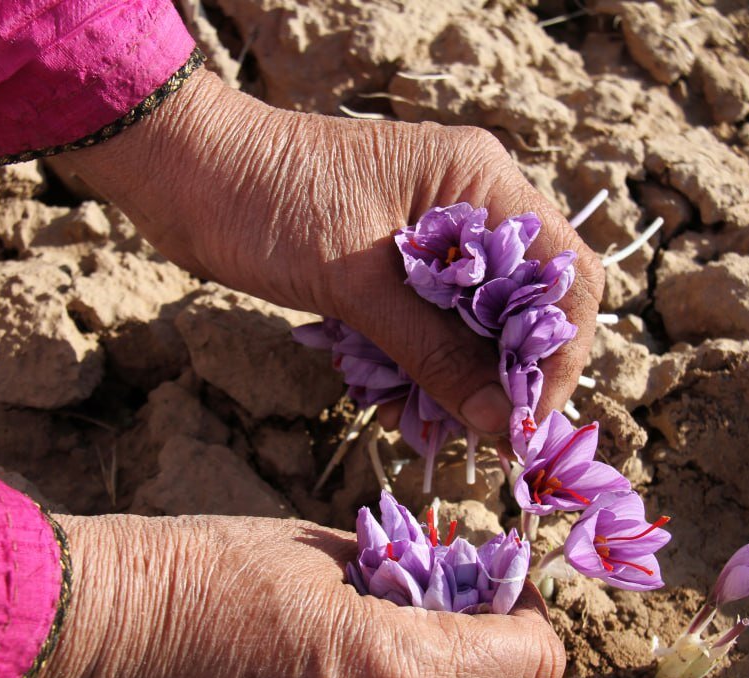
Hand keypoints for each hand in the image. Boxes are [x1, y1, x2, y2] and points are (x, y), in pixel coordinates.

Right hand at [0, 514, 564, 677]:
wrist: (96, 637)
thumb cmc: (203, 570)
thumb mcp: (323, 550)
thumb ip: (409, 578)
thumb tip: (459, 591)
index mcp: (394, 665)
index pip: (531, 667)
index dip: (534, 625)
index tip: (508, 599)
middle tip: (485, 646)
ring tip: (430, 677)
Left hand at [58, 70, 603, 431]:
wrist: (183, 171)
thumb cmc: (265, 203)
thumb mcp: (355, 285)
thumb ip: (433, 352)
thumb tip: (501, 421)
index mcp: (478, 183)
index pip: (565, 274)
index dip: (560, 353)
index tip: (527, 417)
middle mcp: (469, 202)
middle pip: (526, 305)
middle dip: (505, 374)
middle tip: (476, 435)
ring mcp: (432, 231)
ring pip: (477, 323)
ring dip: (458, 377)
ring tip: (422, 425)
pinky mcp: (395, 261)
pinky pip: (431, 323)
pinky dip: (419, 365)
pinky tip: (391, 402)